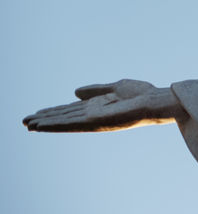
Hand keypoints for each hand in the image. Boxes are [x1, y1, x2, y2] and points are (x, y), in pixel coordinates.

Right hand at [23, 80, 185, 132]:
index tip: (38, 112)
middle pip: (64, 117)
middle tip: (24, 121)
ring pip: (64, 122)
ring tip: (27, 125)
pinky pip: (71, 124)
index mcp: (98, 106)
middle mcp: (94, 114)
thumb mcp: (116, 87)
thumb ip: (96, 90)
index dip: (54, 111)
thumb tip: (75, 92)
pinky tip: (40, 126)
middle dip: (45, 118)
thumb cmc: (142, 94)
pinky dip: (54, 125)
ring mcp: (93, 119)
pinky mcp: (95, 122)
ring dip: (45, 123)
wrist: (155, 101)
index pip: (71, 110)